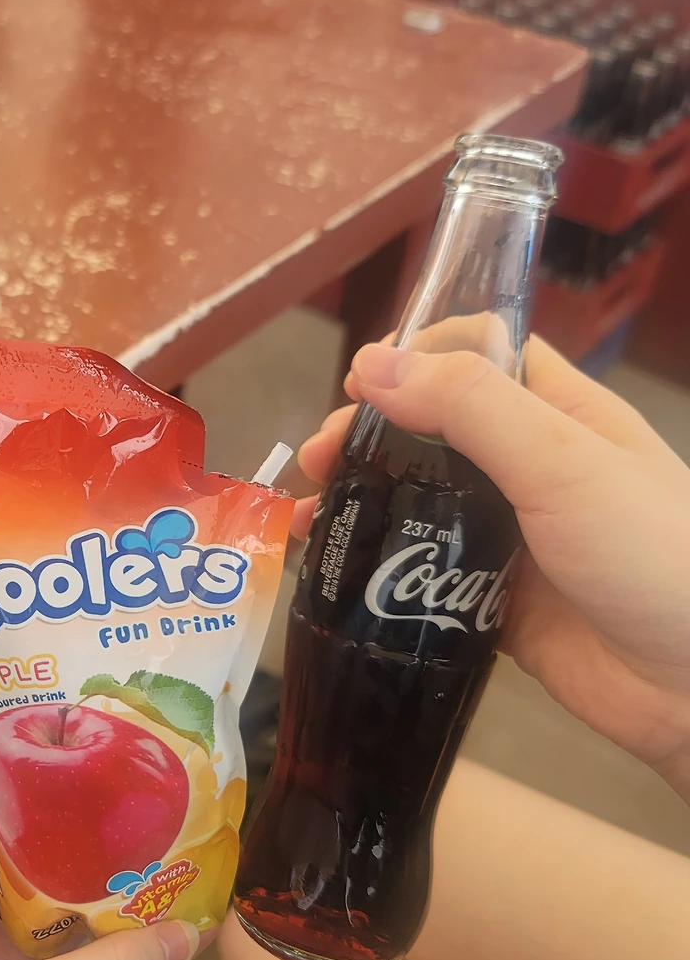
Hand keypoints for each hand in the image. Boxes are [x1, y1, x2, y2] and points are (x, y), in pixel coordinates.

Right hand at [296, 338, 689, 797]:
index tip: (360, 384)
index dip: (418, 355)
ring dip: (361, 501)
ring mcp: (513, 540)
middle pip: (434, 429)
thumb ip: (468, 408)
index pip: (482, 353)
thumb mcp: (561, 461)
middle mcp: (533, 469)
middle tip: (319, 461)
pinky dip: (377, 569)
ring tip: (310, 519)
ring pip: (421, 503)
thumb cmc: (649, 554)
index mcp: (563, 415)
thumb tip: (370, 365)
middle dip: (369, 434)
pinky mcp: (495, 606)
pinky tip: (332, 573)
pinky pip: (425, 576)